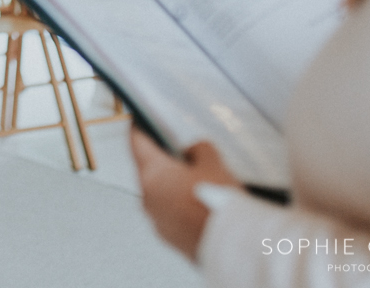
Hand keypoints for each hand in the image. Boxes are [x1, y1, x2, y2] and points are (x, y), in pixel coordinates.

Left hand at [130, 126, 239, 261]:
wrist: (232, 247)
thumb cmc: (218, 205)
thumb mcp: (214, 164)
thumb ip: (200, 150)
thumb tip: (193, 151)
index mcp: (152, 174)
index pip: (137, 142)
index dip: (139, 129)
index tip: (139, 121)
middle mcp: (148, 198)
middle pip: (148, 170)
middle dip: (164, 160)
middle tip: (181, 152)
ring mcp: (157, 220)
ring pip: (160, 194)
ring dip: (173, 185)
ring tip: (199, 181)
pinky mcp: (170, 237)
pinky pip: (170, 214)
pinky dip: (180, 206)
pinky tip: (201, 204)